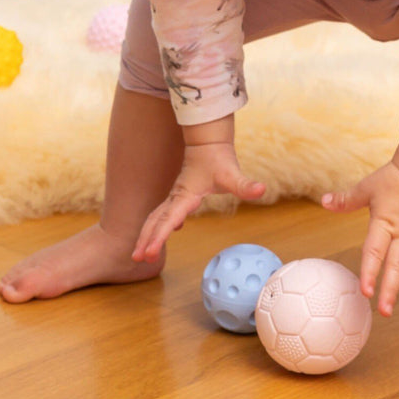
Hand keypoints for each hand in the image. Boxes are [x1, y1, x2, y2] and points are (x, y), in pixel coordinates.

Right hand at [132, 141, 265, 261]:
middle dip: (145, 239)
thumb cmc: (217, 157)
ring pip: (155, 217)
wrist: (207, 140)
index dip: (158, 237)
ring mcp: (175, 195)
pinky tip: (163, 232)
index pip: (168, 220)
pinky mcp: (179, 195)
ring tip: (140, 252)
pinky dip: (156, 225)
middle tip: (137, 258)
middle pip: (155, 221)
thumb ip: (245, 185)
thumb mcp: (232, 174)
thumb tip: (261, 189)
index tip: (149, 252)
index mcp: (185, 196)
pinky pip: (162, 213)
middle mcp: (176, 197)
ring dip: (146, 233)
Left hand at [322, 149, 398, 316]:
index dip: (369, 271)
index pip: (375, 251)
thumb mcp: (365, 188)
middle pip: (397, 265)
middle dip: (390, 289)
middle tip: (384, 312)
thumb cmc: (392, 178)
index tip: (365, 291)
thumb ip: (345, 200)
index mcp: (384, 223)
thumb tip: (324, 201)